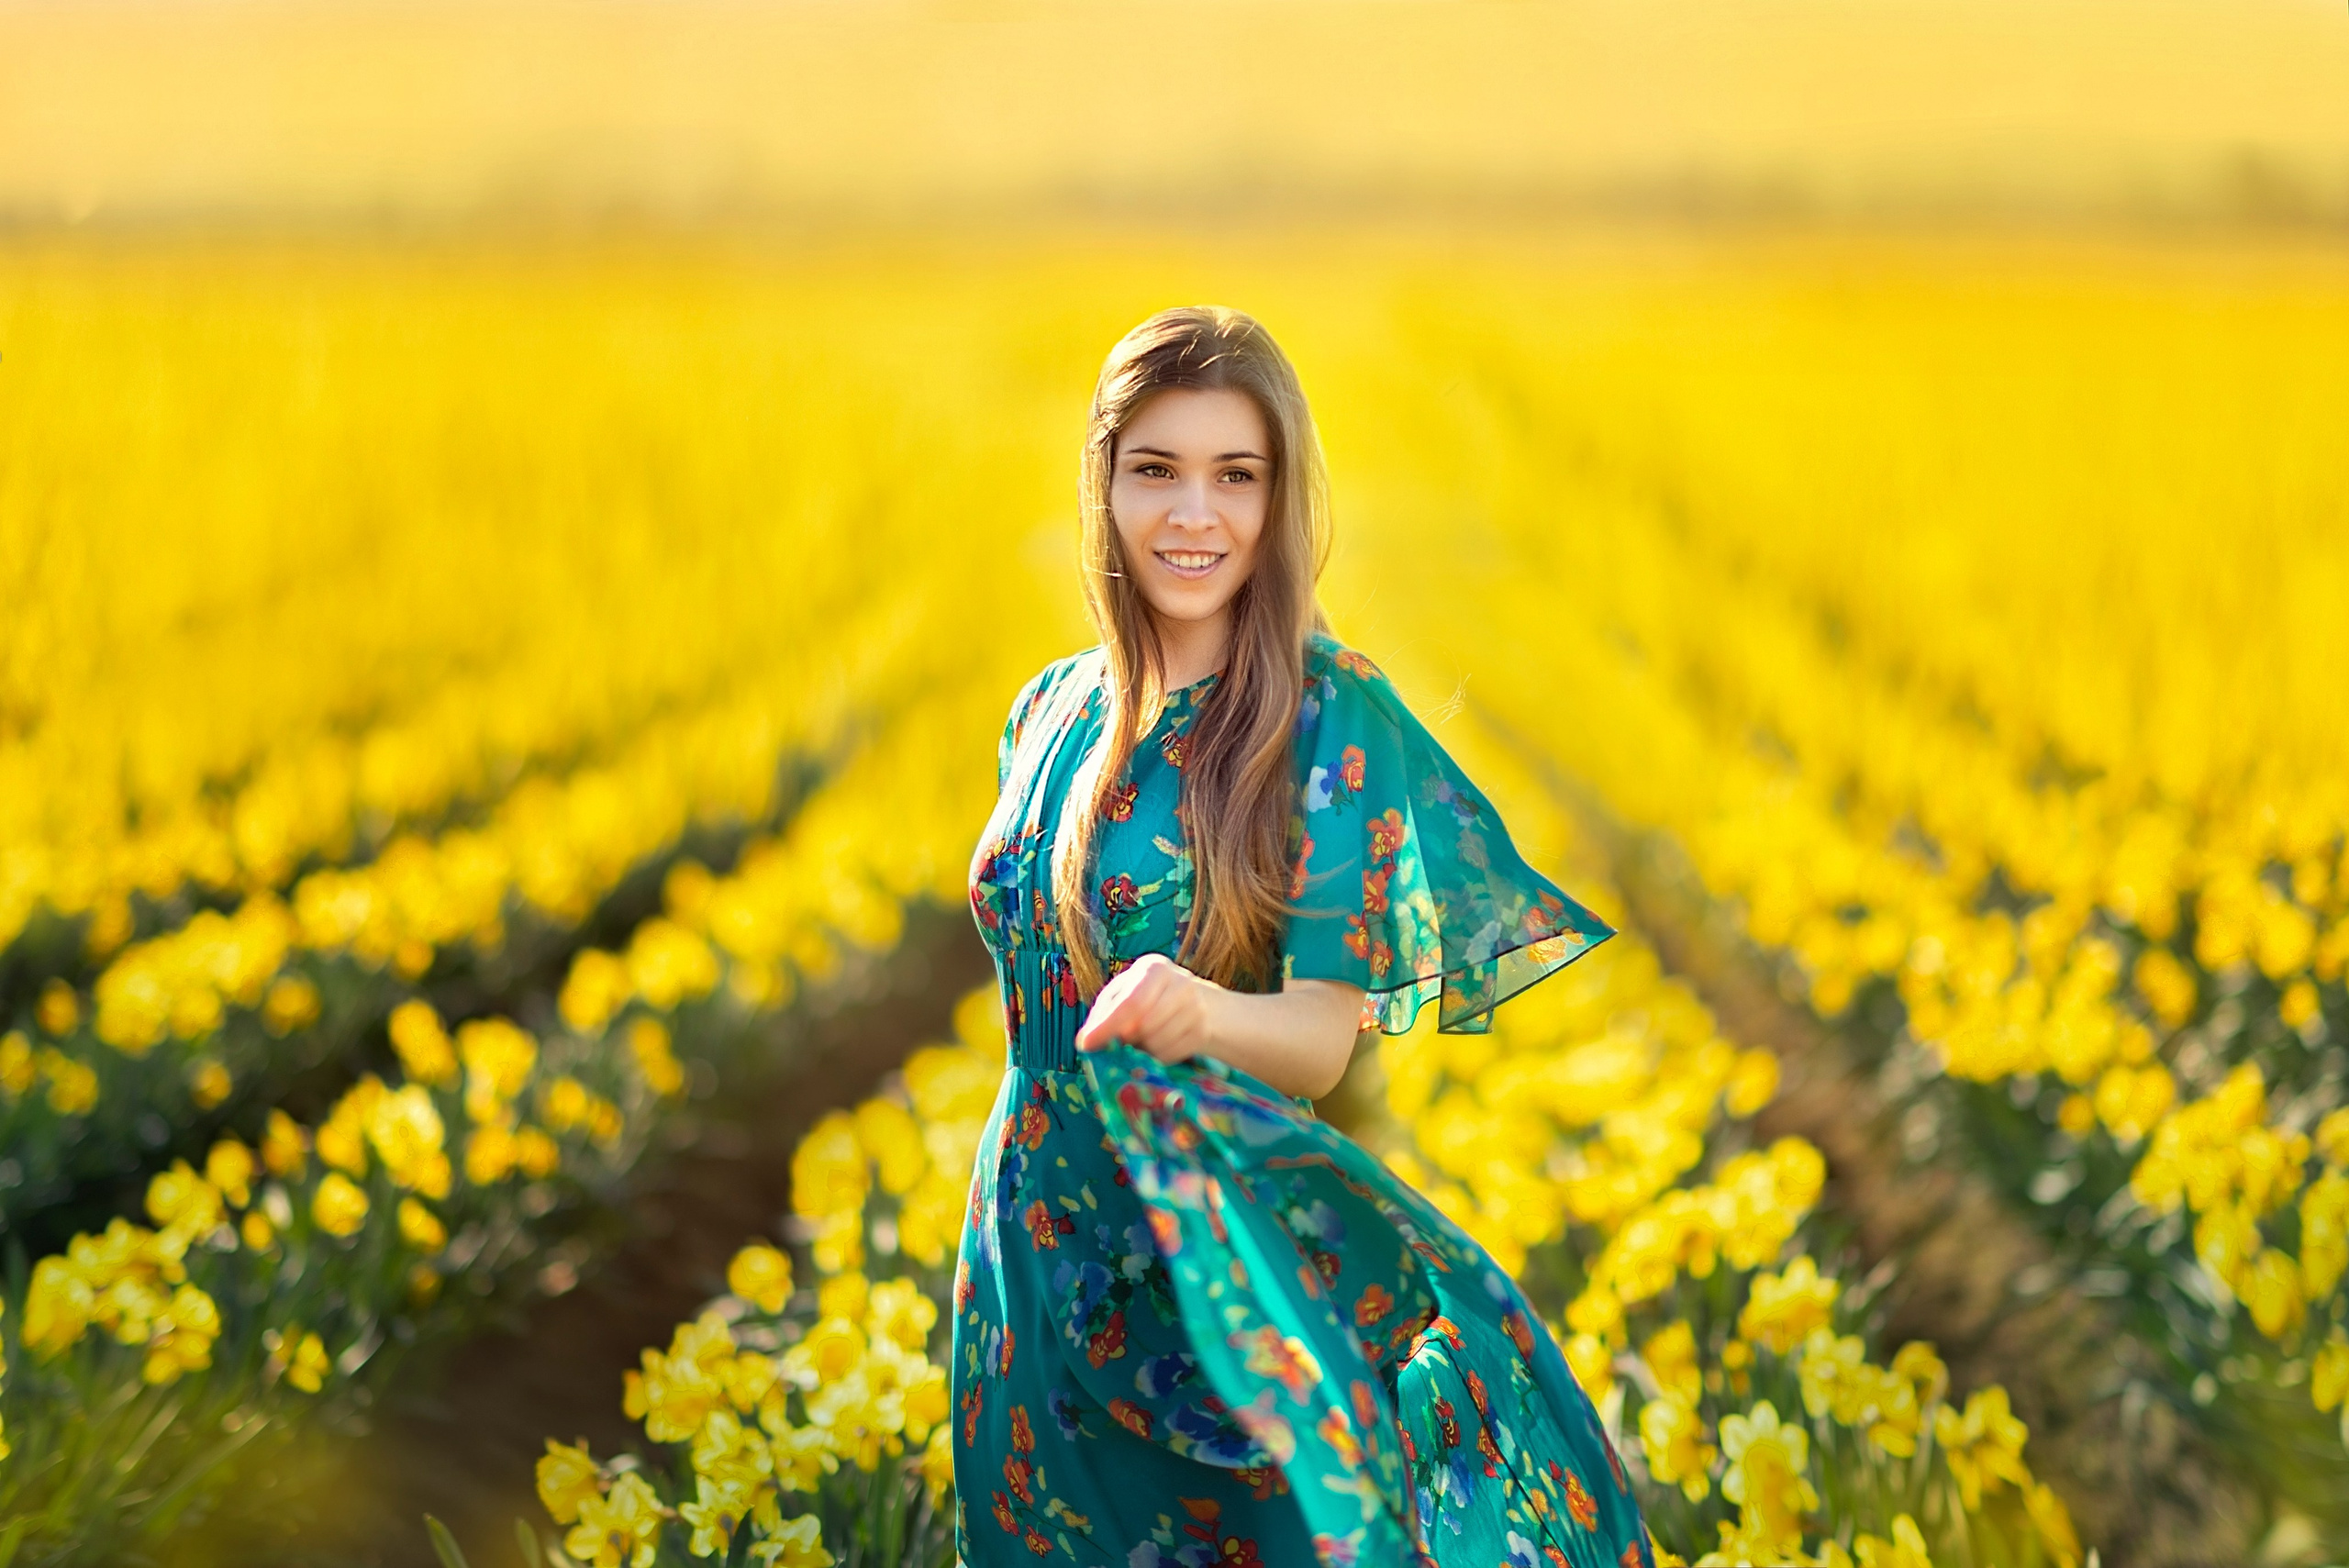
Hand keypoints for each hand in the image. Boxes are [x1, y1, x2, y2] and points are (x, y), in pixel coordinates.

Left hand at [1074, 953, 1217, 1064]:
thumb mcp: (1123, 994)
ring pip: (1158, 1044)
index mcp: (1154, 968)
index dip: (1107, 1026)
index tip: (1086, 1045)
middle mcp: (1180, 983)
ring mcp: (1197, 1008)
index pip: (1131, 1002)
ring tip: (1144, 1038)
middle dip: (1127, 1038)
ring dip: (1143, 1049)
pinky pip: (1171, 1055)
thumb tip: (1084, 1042)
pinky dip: (1159, 1056)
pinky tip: (1159, 1043)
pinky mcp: (1203, 1032)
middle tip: (1124, 1038)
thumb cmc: (1149, 996)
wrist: (1197, 1002)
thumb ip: (1102, 1014)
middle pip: (1144, 1026)